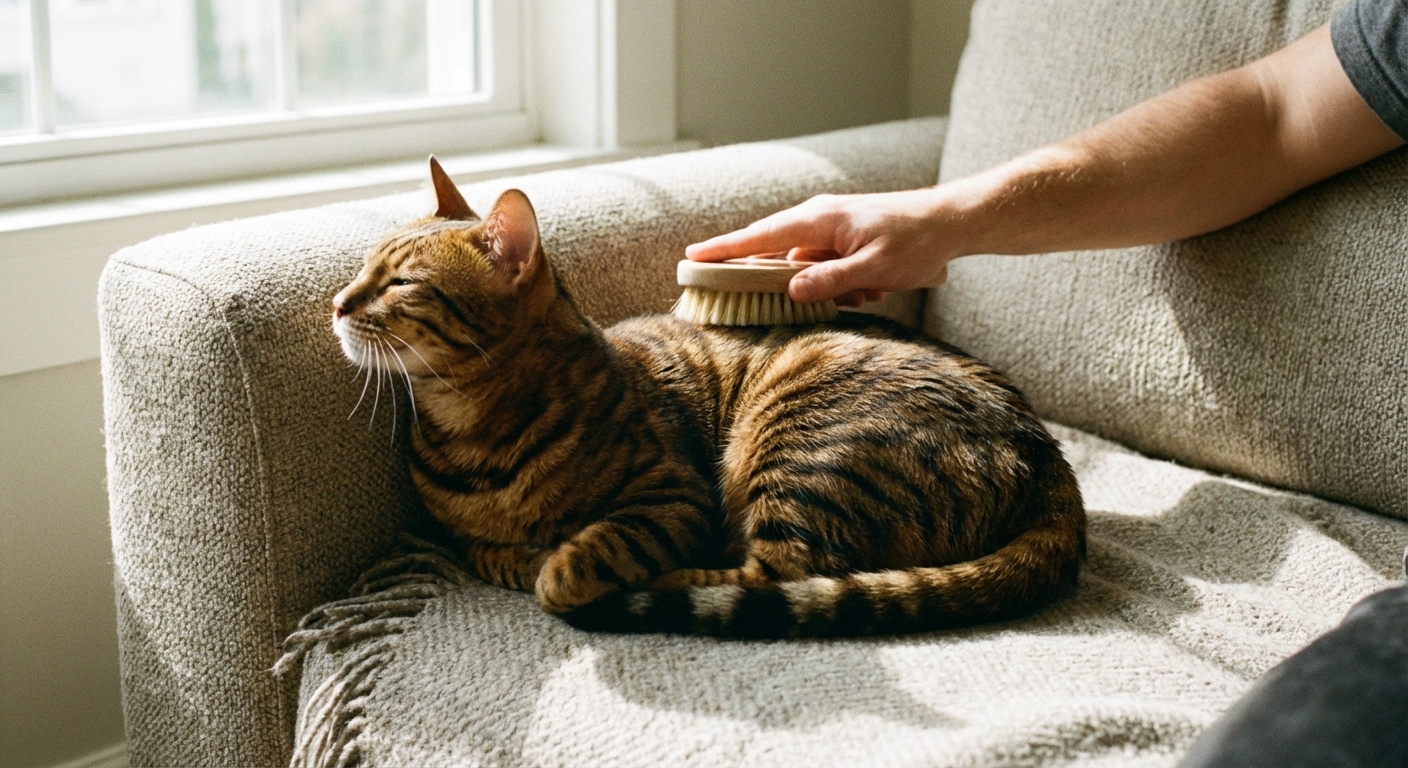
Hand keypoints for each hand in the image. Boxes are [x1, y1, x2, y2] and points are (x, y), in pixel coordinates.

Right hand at [685, 187, 959, 306]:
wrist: (951, 222)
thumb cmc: (916, 240)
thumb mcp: (874, 268)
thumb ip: (831, 281)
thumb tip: (790, 290)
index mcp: (819, 220)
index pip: (759, 237)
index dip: (723, 250)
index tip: (691, 258)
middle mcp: (818, 219)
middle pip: (778, 256)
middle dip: (792, 285)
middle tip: (811, 294)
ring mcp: (830, 229)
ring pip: (807, 269)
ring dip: (830, 288)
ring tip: (869, 289)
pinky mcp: (843, 240)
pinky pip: (826, 269)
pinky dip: (844, 284)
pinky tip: (874, 287)